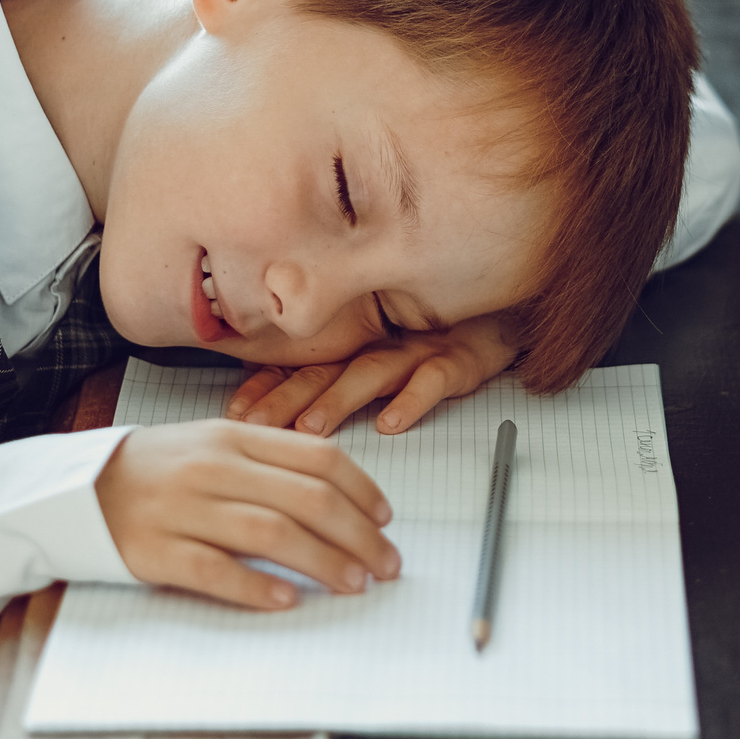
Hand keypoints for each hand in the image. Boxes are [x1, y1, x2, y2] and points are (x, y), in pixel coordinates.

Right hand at [95, 421, 399, 609]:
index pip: (317, 458)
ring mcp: (183, 510)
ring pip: (271, 533)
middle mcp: (213, 469)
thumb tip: (337, 493)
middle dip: (358, 535)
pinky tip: (288, 600)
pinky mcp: (156, 551)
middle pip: (307, 499)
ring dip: (323, 562)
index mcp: (234, 437)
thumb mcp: (212, 444)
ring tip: (354, 583)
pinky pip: (215, 571)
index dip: (362, 490)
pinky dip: (257, 587)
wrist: (75, 488)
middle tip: (387, 565)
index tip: (386, 520)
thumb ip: (268, 460)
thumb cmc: (158, 469)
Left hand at [225, 315, 520, 437]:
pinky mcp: (457, 359)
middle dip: (286, 401)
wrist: (506, 312)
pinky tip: (393, 421)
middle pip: (323, 372)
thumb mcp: (382, 357)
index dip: (265, 389)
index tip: (234, 415)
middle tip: (256, 426)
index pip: (300, 369)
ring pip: (370, 374)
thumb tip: (277, 414)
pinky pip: (433, 380)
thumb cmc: (440, 336)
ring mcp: (416, 351)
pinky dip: (412, 400)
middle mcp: (378, 345)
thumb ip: (334, 379)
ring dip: (339, 400)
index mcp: (355, 346)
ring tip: (313, 426)